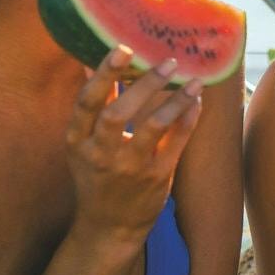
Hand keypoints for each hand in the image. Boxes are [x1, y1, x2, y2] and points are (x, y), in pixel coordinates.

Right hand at [65, 47, 203, 241]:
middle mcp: (100, 154)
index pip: (86, 103)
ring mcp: (128, 168)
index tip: (123, 48)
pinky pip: (175, 144)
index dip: (103, 74)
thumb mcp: (83, 145)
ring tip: (193, 80)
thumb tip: (87, 64)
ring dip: (174, 100)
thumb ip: (90, 107)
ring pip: (151, 128)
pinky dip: (187, 120)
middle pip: (117, 113)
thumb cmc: (96, 177)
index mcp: (77, 142)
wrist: (109, 226)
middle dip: (144, 85)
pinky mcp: (155, 178)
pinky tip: (197, 101)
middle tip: (167, 62)